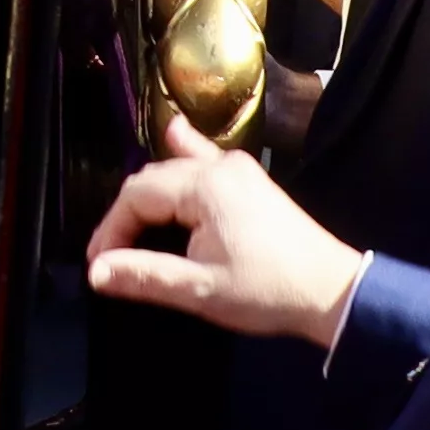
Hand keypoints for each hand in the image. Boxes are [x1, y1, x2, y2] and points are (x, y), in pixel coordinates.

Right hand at [84, 120, 366, 350]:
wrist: (333, 292)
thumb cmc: (268, 292)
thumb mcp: (201, 289)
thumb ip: (144, 276)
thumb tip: (96, 272)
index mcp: (205, 187)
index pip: (136, 195)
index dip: (111, 229)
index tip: (100, 265)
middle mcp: (220, 167)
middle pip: (152, 179)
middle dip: (126, 217)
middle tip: (112, 257)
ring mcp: (239, 170)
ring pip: (176, 169)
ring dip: (150, 196)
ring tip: (129, 227)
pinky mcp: (251, 182)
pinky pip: (205, 161)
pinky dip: (183, 156)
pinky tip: (174, 137)